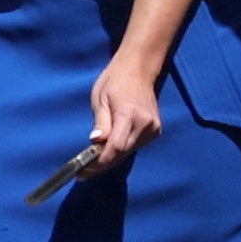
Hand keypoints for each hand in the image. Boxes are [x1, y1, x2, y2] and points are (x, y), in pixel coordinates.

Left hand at [73, 50, 166, 178]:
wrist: (138, 70)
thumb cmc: (115, 81)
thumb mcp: (100, 99)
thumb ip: (100, 123)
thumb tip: (96, 142)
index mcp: (129, 115)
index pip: (116, 147)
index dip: (100, 162)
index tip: (84, 171)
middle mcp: (145, 124)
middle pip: (122, 153)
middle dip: (102, 162)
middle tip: (84, 169)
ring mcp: (153, 128)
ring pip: (128, 152)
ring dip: (112, 157)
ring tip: (94, 159)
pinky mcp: (156, 131)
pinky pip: (135, 146)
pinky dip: (122, 149)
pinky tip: (111, 147)